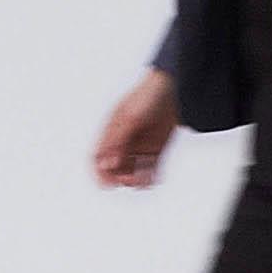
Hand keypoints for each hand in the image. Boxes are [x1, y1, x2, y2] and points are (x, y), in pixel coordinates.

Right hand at [93, 68, 178, 187]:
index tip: (106, 184)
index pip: (96, 157)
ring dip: (135, 178)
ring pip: (132, 170)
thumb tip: (106, 164)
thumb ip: (116, 142)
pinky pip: (149, 168)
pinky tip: (152, 178)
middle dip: (119, 177)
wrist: (175, 88)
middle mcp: (123, 140)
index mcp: (110, 131)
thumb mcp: (128, 119)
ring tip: (143, 180)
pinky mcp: (156, 149)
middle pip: (114, 167)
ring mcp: (139, 145)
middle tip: (128, 180)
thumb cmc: (147, 97)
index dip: (98, 172)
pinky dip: (149, 176)